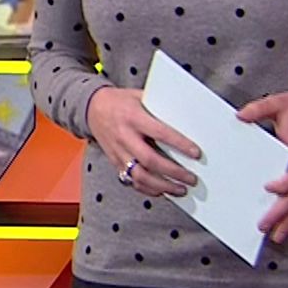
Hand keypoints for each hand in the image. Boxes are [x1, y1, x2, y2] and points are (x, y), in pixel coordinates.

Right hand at [85, 87, 201, 197]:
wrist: (92, 107)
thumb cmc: (120, 101)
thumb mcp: (140, 96)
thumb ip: (159, 108)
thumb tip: (185, 118)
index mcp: (133, 117)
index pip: (160, 133)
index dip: (179, 144)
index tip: (195, 153)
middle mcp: (125, 136)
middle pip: (150, 160)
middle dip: (173, 172)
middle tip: (191, 178)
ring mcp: (118, 151)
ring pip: (140, 176)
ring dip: (162, 186)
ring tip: (180, 189)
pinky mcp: (115, 161)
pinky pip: (131, 180)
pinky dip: (148, 189)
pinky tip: (162, 191)